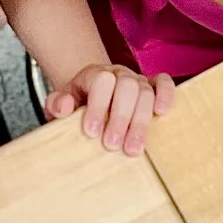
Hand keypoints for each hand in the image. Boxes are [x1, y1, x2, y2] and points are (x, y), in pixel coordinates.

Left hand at [45, 65, 173, 155]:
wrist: (91, 97)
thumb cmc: (78, 105)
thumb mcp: (60, 105)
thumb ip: (57, 104)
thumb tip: (65, 106)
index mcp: (95, 75)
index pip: (101, 82)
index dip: (97, 106)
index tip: (91, 132)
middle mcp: (119, 74)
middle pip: (127, 87)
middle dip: (120, 118)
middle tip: (112, 145)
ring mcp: (137, 79)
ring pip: (145, 92)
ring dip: (140, 121)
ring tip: (132, 149)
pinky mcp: (153, 87)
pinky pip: (164, 83)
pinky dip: (166, 95)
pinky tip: (161, 113)